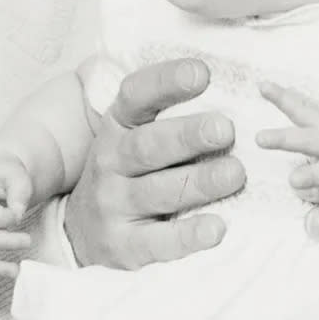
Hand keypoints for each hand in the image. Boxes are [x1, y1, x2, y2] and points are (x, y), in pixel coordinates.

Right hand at [64, 59, 244, 267]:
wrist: (82, 230)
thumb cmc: (130, 171)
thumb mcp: (136, 134)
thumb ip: (171, 113)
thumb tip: (236, 90)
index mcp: (118, 125)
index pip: (136, 96)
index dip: (166, 81)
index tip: (202, 73)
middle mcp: (111, 161)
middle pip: (147, 146)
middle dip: (187, 136)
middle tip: (226, 129)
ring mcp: (113, 204)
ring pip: (157, 192)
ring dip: (199, 183)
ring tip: (236, 173)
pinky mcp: (124, 246)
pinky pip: (158, 242)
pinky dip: (187, 236)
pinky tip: (216, 228)